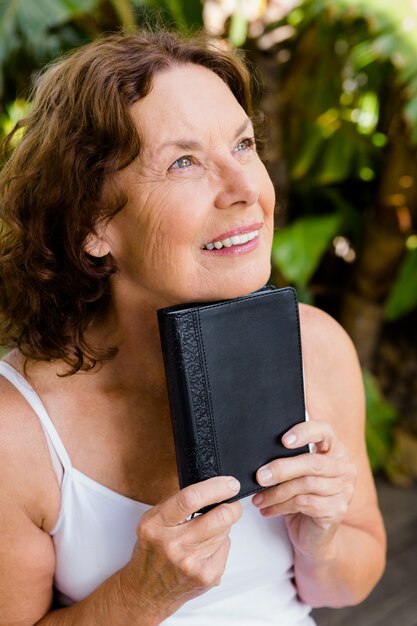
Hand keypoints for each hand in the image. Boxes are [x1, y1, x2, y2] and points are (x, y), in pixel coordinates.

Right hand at [120, 476, 241, 620]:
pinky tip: (207, 548)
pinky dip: (221, 543)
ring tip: (209, 529)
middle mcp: (173, 544)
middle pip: (218, 517)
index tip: (230, 484)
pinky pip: (226, 548)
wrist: (146, 592)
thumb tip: (212, 487)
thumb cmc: (152, 552)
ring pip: (225, 532)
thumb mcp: (153, 521)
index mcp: (156, 525)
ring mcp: (190, 563)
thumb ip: (178, 503)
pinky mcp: (205, 576)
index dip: (216, 488)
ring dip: (224, 526)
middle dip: (232, 506)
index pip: (191, 499)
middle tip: (232, 503)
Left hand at [252, 420, 356, 559]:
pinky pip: (305, 503)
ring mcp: (344, 490)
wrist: (312, 535)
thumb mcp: (295, 475)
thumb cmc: (302, 497)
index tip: (284, 440)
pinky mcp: (337, 510)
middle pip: (312, 462)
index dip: (304, 432)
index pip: (324, 431)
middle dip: (282, 468)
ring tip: (258, 498)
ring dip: (277, 492)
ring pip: (306, 484)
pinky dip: (281, 506)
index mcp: (334, 450)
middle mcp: (344, 467)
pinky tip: (268, 509)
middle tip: (260, 476)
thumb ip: (289, 459)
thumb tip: (261, 454)